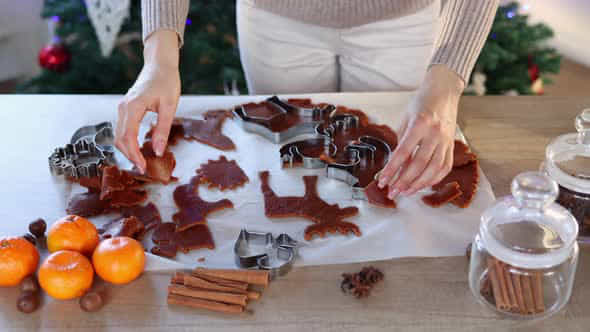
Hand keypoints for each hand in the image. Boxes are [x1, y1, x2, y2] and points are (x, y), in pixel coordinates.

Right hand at [115, 30, 179, 172]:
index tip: (143, 166)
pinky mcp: (125, 108)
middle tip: (143, 167)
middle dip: (130, 155)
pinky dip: (128, 141)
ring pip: (119, 135)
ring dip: (128, 150)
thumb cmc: (167, 81)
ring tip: (142, 160)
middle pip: (119, 139)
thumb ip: (163, 129)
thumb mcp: (170, 106)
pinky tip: (139, 148)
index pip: (128, 137)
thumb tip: (159, 151)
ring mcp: (122, 107)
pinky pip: (122, 129)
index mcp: (133, 106)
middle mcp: (124, 107)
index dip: (134, 155)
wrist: (160, 64)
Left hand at [378, 65, 464, 198]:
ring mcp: (446, 140)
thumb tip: (393, 166)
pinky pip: (444, 168)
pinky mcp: (452, 145)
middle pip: (419, 164)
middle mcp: (435, 133)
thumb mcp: (405, 119)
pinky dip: (433, 179)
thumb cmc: (421, 103)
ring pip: (433, 169)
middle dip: (404, 182)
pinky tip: (422, 185)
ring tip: (405, 192)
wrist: (444, 92)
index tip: (383, 181)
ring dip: (418, 184)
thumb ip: (400, 142)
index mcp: (420, 124)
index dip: (392, 170)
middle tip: (393, 192)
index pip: (403, 153)